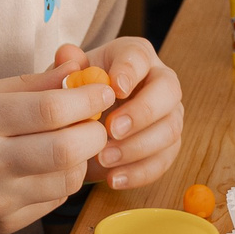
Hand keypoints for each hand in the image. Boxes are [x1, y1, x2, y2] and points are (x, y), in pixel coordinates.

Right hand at [0, 70, 112, 233]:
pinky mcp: (3, 225)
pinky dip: (61, 182)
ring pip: (67, 180)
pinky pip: (53, 202)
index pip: (51, 109)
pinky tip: (49, 168)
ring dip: (81, 159)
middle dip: (94, 132)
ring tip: (71, 144)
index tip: (102, 91)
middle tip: (95, 121)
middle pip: (66, 149)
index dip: (87, 99)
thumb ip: (33, 84)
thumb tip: (80, 67)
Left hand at [48, 38, 184, 190]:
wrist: (82, 125)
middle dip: (142, 113)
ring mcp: (169, 115)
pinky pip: (163, 161)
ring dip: (138, 147)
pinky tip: (113, 179)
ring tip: (104, 159)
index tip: (114, 89)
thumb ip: (64, 66)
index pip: (140, 57)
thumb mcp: (65, 79)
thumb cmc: (77, 94)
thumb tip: (68, 54)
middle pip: (168, 91)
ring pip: (170, 129)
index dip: (130, 72)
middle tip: (111, 130)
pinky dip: (139, 173)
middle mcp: (160, 81)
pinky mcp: (167, 146)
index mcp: (135, 56)